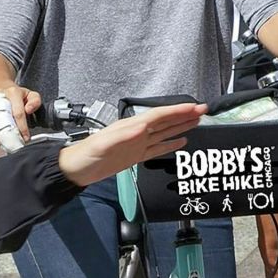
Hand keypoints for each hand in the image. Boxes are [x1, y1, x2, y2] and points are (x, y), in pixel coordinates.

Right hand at [0, 84, 42, 143]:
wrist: (3, 88)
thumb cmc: (19, 95)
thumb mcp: (31, 95)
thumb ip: (35, 101)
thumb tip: (28, 110)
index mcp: (13, 92)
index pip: (18, 112)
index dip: (22, 127)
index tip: (26, 137)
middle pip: (4, 118)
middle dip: (11, 132)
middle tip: (18, 142)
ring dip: (1, 135)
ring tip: (9, 144)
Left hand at [58, 103, 207, 186]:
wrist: (75, 170)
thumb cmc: (86, 155)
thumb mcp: (103, 144)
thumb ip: (122, 136)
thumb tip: (142, 127)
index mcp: (132, 126)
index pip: (159, 115)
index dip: (178, 110)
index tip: (194, 107)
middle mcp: (138, 132)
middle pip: (165, 121)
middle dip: (184, 114)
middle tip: (203, 110)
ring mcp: (138, 144)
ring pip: (165, 132)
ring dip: (181, 126)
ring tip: (197, 121)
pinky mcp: (136, 156)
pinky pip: (158, 148)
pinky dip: (171, 144)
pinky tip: (181, 141)